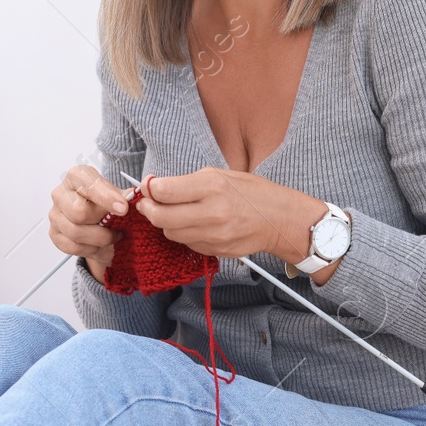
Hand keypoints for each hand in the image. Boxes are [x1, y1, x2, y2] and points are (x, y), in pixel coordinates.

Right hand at [48, 164, 132, 283]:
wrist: (98, 222)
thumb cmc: (106, 204)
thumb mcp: (118, 196)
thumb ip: (125, 196)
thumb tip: (134, 196)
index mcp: (77, 176)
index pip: (89, 185)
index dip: (107, 198)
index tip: (123, 209)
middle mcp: (61, 193)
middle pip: (79, 212)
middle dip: (103, 223)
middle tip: (118, 226)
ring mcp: (55, 214)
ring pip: (76, 232)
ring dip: (100, 239)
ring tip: (112, 236)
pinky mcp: (54, 234)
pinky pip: (72, 246)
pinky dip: (90, 249)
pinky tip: (98, 244)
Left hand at [135, 168, 334, 279]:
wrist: (278, 219)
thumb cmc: (249, 192)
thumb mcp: (219, 175)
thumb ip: (185, 182)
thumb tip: (154, 186)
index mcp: (213, 186)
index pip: (164, 191)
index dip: (149, 189)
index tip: (148, 186)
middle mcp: (212, 212)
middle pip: (161, 217)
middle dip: (148, 209)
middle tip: (147, 203)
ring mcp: (214, 235)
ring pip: (170, 233)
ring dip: (165, 223)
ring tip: (174, 212)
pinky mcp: (215, 250)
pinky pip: (186, 243)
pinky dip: (183, 234)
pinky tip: (193, 224)